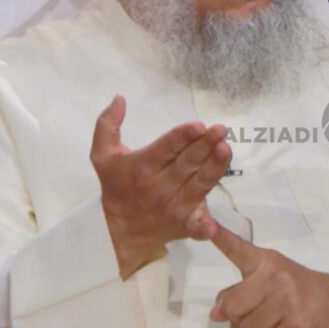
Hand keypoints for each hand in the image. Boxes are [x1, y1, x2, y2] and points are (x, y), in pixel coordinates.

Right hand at [90, 95, 230, 278]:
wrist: (117, 230)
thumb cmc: (116, 186)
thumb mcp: (103, 155)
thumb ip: (107, 125)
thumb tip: (119, 98)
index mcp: (142, 167)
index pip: (167, 148)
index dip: (183, 137)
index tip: (199, 126)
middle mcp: (159, 187)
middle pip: (187, 164)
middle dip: (205, 146)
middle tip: (220, 130)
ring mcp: (174, 207)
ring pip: (199, 185)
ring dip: (214, 168)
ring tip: (226, 149)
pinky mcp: (184, 225)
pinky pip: (197, 226)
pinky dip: (204, 227)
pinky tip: (212, 226)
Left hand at [195, 212, 328, 327]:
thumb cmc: (295, 288)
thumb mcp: (269, 278)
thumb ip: (239, 290)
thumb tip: (216, 313)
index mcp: (266, 262)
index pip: (238, 249)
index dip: (220, 237)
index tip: (207, 223)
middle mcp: (275, 279)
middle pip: (232, 308)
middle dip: (236, 316)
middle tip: (253, 312)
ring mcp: (286, 303)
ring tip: (269, 320)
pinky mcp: (295, 326)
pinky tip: (280, 325)